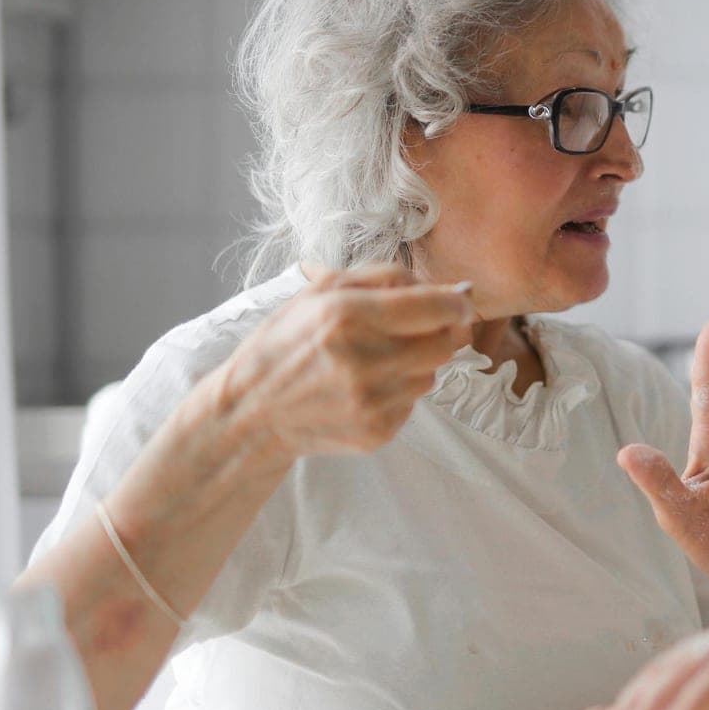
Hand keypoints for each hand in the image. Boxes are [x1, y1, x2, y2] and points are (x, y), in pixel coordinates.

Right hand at [212, 263, 474, 460]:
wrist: (250, 412)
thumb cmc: (286, 343)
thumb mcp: (320, 292)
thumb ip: (386, 277)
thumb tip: (452, 288)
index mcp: (347, 316)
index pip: (437, 307)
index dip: (457, 302)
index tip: (458, 300)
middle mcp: (363, 361)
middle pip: (446, 343)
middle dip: (443, 330)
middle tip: (421, 327)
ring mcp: (372, 401)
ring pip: (433, 374)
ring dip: (419, 362)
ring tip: (378, 358)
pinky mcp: (377, 431)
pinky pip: (414, 403)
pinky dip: (400, 391)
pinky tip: (366, 387)